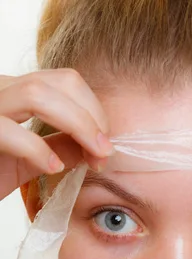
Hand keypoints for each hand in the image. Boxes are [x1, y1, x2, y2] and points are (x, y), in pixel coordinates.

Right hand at [0, 68, 113, 200]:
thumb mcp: (28, 161)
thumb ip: (58, 148)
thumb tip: (96, 147)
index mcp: (15, 92)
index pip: (66, 82)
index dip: (94, 112)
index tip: (105, 147)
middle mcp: (0, 89)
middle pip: (60, 82)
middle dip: (92, 117)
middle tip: (105, 152)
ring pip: (38, 94)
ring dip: (78, 125)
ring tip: (93, 157)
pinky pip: (9, 131)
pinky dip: (38, 150)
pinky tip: (54, 167)